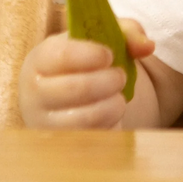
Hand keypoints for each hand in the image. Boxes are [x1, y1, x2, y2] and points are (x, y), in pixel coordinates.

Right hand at [19, 18, 154, 128]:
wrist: (76, 98)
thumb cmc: (88, 62)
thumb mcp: (105, 39)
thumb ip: (128, 33)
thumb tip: (147, 45)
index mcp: (41, 59)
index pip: (61, 56)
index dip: (90, 55)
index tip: (109, 55)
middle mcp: (34, 93)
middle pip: (75, 88)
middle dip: (109, 81)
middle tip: (120, 76)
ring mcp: (44, 125)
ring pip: (84, 119)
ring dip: (112, 105)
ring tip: (118, 96)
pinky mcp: (59, 148)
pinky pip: (90, 141)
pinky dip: (109, 126)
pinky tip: (109, 114)